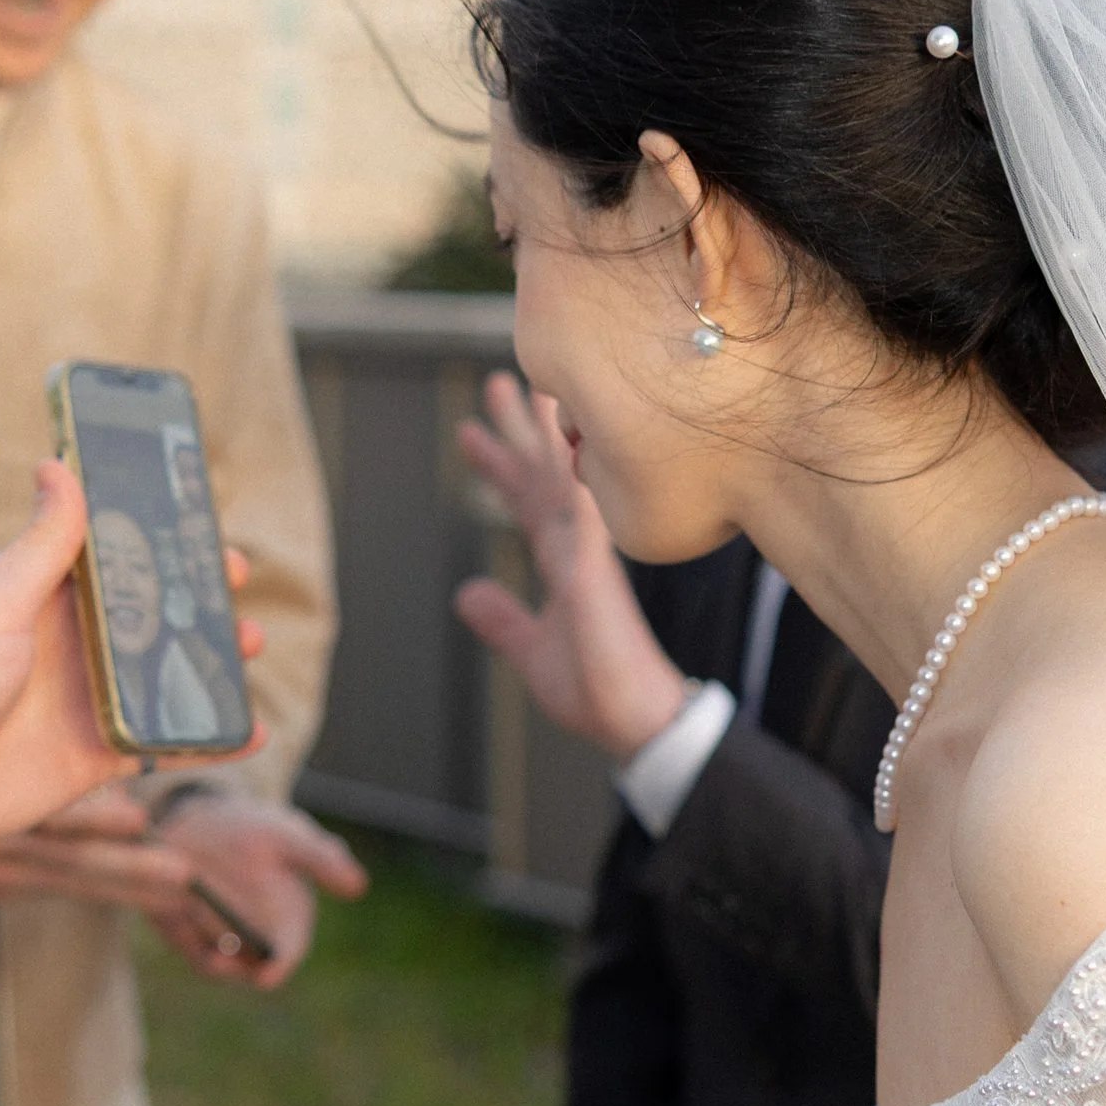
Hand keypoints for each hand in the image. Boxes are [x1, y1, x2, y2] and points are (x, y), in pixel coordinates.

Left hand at [0, 543, 269, 905]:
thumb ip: (42, 543)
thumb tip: (56, 462)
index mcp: (43, 597)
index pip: (114, 557)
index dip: (160, 543)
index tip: (204, 527)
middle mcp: (69, 646)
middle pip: (151, 615)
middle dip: (199, 601)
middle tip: (237, 587)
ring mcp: (85, 702)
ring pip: (166, 675)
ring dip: (211, 662)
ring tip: (248, 646)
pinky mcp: (94, 756)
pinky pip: (164, 742)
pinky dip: (208, 737)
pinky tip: (248, 730)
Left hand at [140, 795, 367, 987]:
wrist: (206, 816)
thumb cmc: (259, 830)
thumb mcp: (289, 836)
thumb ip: (321, 860)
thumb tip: (359, 885)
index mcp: (288, 922)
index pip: (287, 954)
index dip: (279, 967)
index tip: (268, 975)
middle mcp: (253, 938)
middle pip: (247, 967)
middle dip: (236, 970)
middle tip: (220, 963)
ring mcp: (216, 937)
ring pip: (214, 961)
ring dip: (208, 958)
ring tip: (202, 946)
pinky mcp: (183, 929)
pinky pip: (183, 941)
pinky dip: (181, 936)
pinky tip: (177, 917)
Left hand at [454, 375, 691, 761]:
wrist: (637, 722)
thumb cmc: (597, 690)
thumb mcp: (532, 652)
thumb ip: (503, 621)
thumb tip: (468, 593)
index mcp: (564, 564)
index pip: (527, 502)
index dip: (500, 466)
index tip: (472, 433)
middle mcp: (577, 549)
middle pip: (543, 475)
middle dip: (518, 431)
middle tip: (495, 384)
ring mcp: (589, 556)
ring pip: (561, 480)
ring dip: (540, 436)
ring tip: (520, 388)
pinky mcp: (595, 575)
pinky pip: (580, 516)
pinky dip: (569, 478)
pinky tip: (561, 442)